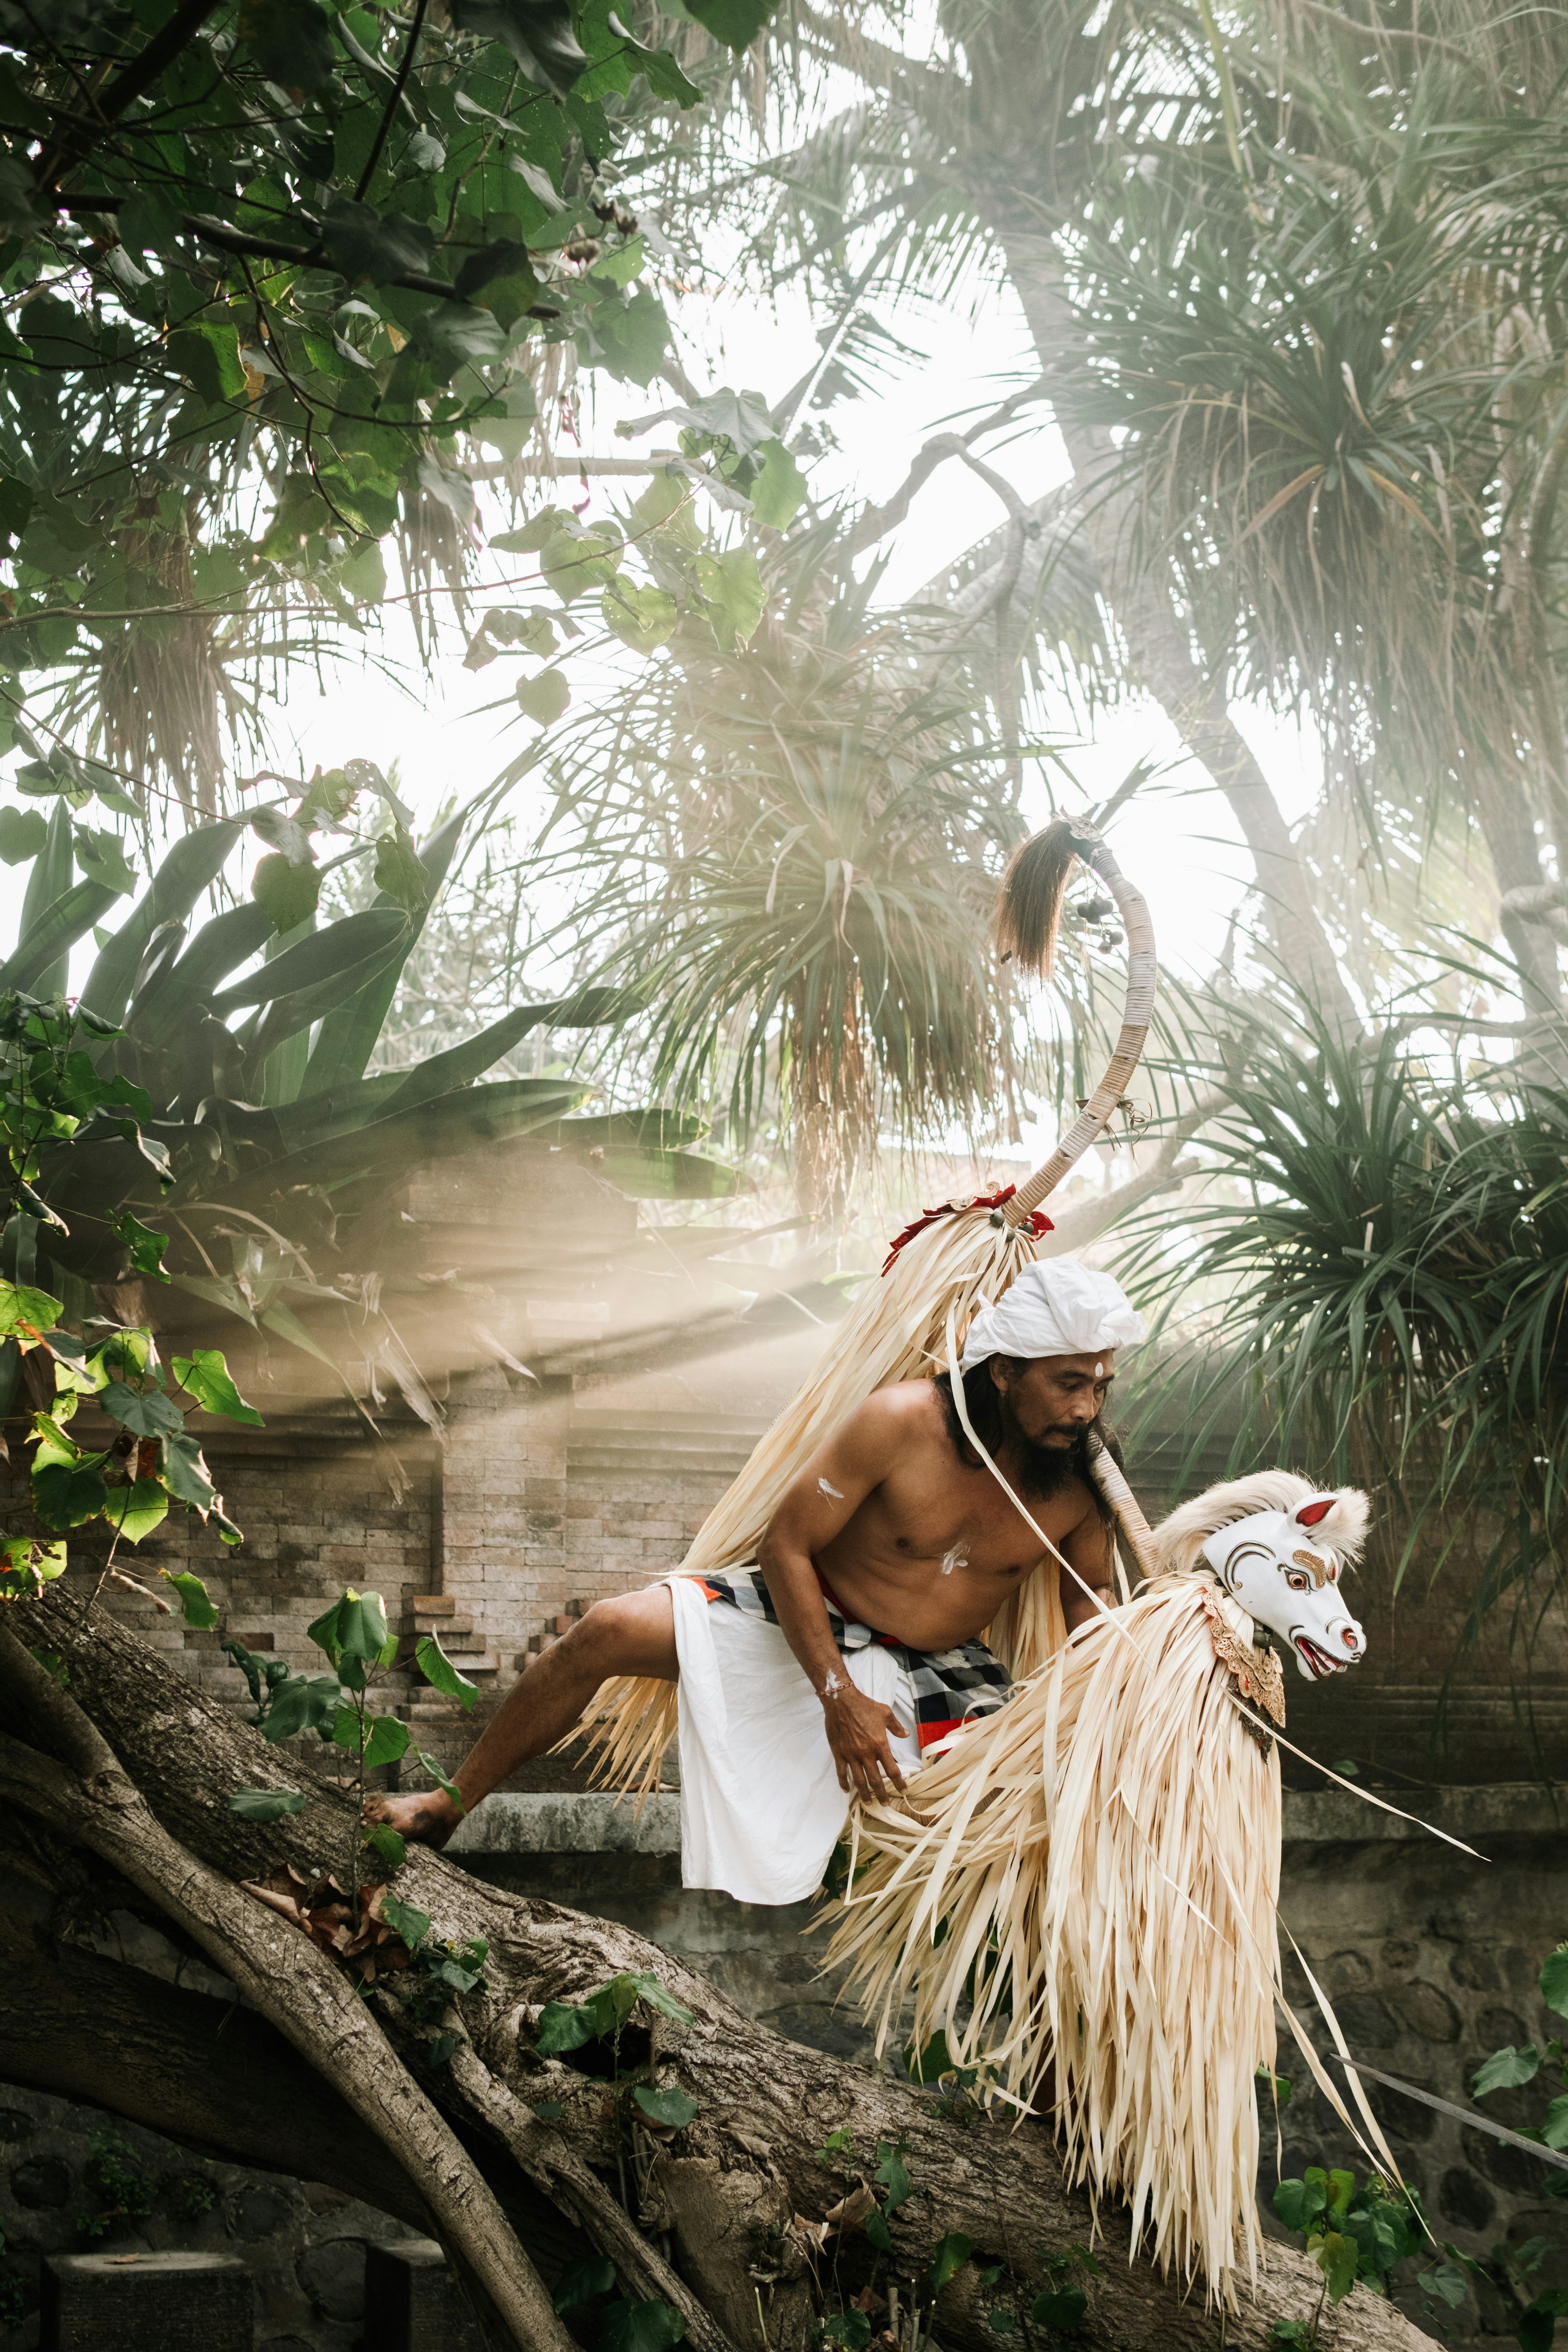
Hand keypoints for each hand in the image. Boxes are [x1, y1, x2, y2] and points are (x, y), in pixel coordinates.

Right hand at [822, 1682, 911, 1802]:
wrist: (841, 1701)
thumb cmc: (864, 1706)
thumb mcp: (885, 1713)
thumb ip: (896, 1727)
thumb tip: (905, 1735)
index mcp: (880, 1745)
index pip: (892, 1770)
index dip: (899, 1783)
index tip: (903, 1790)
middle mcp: (866, 1753)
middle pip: (876, 1780)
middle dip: (882, 1794)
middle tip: (885, 1804)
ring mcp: (851, 1755)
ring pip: (859, 1780)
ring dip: (864, 1793)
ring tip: (868, 1802)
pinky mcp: (839, 1753)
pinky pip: (841, 1772)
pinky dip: (844, 1783)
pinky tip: (847, 1790)